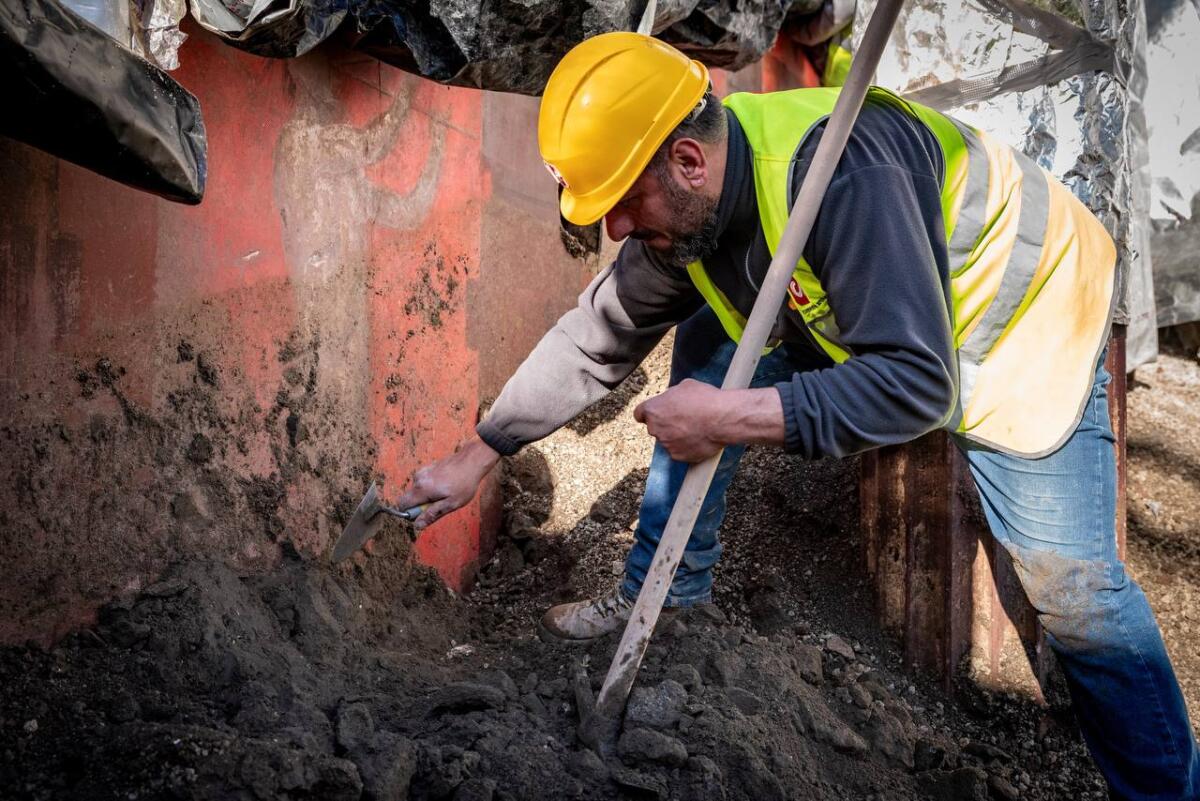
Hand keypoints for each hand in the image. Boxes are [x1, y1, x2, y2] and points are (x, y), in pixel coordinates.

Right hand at [394, 437, 500, 531]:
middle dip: (420, 505)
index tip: (424, 514)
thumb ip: (432, 514)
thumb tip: (417, 525)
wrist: (472, 461)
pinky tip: (445, 486)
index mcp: (422, 489)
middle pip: (408, 498)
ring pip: (417, 491)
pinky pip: (422, 483)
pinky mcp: (426, 468)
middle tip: (439, 504)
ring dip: (426, 497)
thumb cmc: (464, 483)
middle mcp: (418, 479)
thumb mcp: (451, 504)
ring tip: (445, 493)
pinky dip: (430, 488)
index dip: (410, 514)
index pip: (402, 505)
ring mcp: (422, 471)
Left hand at [633, 379, 785, 462]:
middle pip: (656, 427)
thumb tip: (673, 400)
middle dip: (666, 424)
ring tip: (696, 428)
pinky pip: (680, 452)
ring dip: (677, 436)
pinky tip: (699, 438)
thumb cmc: (705, 399)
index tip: (657, 414)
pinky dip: (687, 447)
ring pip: (668, 441)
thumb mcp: (684, 387)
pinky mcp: (678, 456)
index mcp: (652, 410)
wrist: (722, 419)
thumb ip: (671, 396)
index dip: (650, 413)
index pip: (639, 414)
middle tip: (684, 419)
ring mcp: (666, 444)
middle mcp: (655, 429)